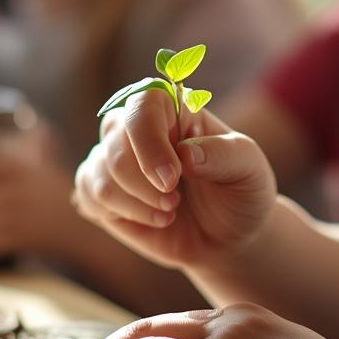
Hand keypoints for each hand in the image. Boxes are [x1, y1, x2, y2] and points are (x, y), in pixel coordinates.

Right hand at [72, 88, 275, 270]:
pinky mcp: (100, 189)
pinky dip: (124, 214)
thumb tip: (186, 153)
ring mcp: (113, 156)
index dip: (149, 140)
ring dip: (137, 202)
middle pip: (116, 142)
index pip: (142, 104)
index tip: (172, 179)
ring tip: (170, 210)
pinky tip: (154, 220)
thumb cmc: (240, 191)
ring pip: (100, 174)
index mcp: (172, 106)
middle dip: (145, 182)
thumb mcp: (250, 169)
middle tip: (175, 201)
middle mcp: (135, 125)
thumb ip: (224, 155)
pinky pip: (88, 195)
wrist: (228, 234)